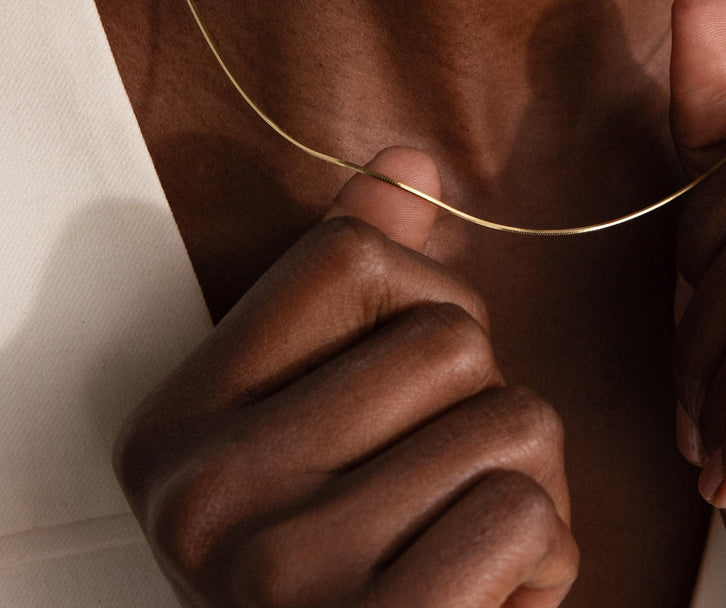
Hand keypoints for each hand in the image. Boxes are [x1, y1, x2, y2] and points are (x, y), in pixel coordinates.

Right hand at [114, 148, 576, 607]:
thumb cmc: (338, 562)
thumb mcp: (311, 420)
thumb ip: (352, 285)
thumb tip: (409, 160)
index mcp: (179, 421)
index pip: (350, 255)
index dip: (425, 300)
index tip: (410, 383)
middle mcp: (207, 491)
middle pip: (452, 337)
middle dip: (488, 399)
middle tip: (450, 477)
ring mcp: (282, 569)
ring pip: (514, 418)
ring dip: (532, 481)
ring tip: (471, 534)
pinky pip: (526, 513)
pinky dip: (546, 554)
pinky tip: (493, 590)